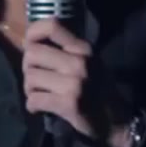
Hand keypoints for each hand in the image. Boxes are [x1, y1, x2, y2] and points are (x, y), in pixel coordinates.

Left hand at [22, 18, 129, 145]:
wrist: (117, 121)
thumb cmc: (98, 90)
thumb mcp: (88, 63)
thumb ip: (64, 51)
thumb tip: (29, 43)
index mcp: (83, 48)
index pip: (52, 26)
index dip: (32, 32)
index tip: (28, 45)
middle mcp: (79, 62)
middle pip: (32, 54)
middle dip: (28, 68)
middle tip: (36, 80)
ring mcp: (74, 83)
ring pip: (30, 78)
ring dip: (30, 90)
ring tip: (40, 95)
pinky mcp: (69, 104)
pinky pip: (34, 99)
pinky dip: (33, 106)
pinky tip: (39, 108)